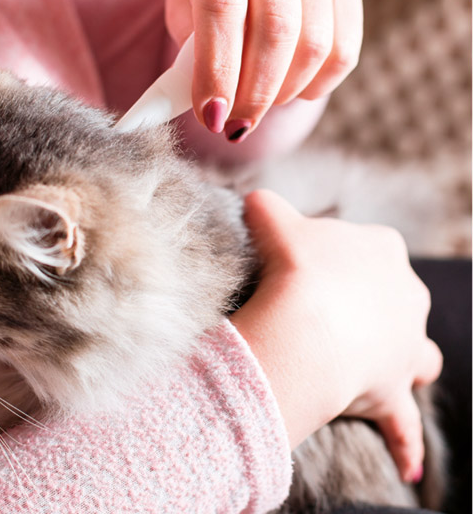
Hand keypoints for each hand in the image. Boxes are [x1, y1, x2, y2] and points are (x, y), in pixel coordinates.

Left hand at [167, 0, 362, 140]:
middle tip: (235, 127)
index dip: (217, 70)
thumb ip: (189, 50)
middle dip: (254, 93)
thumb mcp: (181, 4)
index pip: (222, 8)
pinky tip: (291, 91)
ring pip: (313, 43)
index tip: (210, 116)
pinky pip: (343, 49)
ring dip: (283, 93)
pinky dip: (317, 85)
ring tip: (258, 106)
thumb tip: (211, 107)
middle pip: (275, 29)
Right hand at [231, 190, 441, 482]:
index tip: (300, 267)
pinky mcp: (392, 391)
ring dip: (401, 358)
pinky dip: (404, 443)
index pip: (363, 248)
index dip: (329, 258)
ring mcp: (403, 345)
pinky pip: (404, 423)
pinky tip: (409, 467)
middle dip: (366, 304)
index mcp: (381, 249)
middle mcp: (406, 295)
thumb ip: (266, 206)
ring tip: (377, 366)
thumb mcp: (271, 218)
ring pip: (414, 352)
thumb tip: (254, 201)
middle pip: (389, 298)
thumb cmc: (293, 267)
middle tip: (322, 313)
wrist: (305, 324)